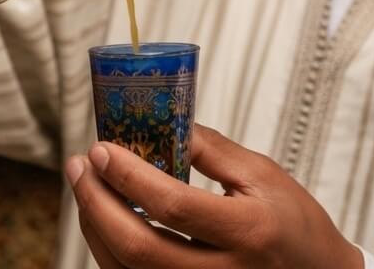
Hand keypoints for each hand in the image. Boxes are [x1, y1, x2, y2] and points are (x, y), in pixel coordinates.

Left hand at [65, 124, 364, 268]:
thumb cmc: (294, 224)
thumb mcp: (264, 176)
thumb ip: (213, 151)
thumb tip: (164, 122)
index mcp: (247, 231)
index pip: (174, 206)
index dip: (129, 177)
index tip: (102, 149)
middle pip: (138, 248)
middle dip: (97, 204)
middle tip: (79, 166)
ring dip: (95, 228)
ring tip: (85, 187)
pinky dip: (109, 251)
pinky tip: (103, 220)